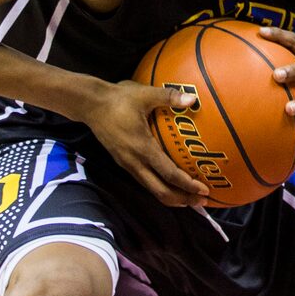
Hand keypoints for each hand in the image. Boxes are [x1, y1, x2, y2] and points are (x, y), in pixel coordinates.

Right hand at [81, 80, 208, 207]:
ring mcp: (128, 164)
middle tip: (202, 201)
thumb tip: (193, 99)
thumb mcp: (145, 94)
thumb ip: (169, 97)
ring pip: (151, 190)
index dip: (187, 185)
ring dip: (171, 197)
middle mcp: (135, 162)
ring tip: (190, 198)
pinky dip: (160, 188)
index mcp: (143, 148)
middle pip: (161, 191)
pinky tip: (170, 184)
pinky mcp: (124, 162)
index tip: (204, 189)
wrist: (90, 105)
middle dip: (182, 199)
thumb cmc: (119, 100)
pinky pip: (145, 182)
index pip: (169, 174)